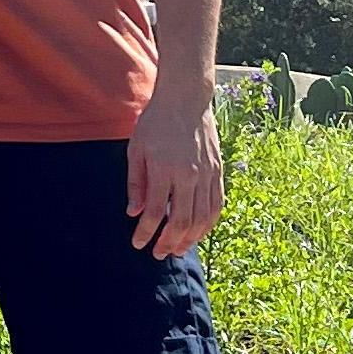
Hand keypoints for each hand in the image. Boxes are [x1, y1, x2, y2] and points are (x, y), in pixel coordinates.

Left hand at [126, 87, 223, 257]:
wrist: (186, 99)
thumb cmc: (156, 122)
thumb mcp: (136, 149)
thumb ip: (136, 183)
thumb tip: (134, 213)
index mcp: (164, 168)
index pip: (155, 211)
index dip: (146, 232)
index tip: (138, 243)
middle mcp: (189, 174)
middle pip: (181, 220)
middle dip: (168, 242)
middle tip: (158, 254)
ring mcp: (207, 174)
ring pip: (202, 217)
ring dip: (190, 238)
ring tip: (178, 249)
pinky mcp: (218, 171)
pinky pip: (216, 205)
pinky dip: (208, 223)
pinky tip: (198, 232)